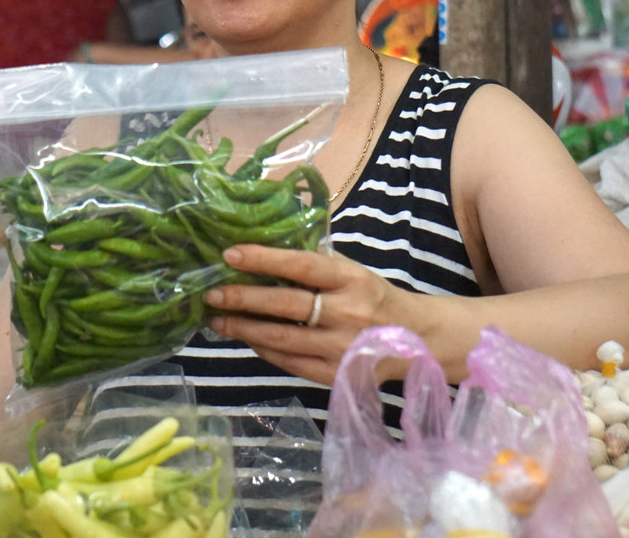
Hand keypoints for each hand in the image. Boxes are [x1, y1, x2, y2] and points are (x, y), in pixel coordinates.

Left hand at [204, 244, 414, 385]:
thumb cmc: (374, 298)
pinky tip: (246, 339)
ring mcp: (340, 348)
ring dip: (244, 328)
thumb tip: (264, 252)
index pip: (302, 266)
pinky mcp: (335, 376)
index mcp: (352, 280)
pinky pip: (289, 362)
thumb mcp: (354, 273)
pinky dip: (263, 350)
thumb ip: (316, 266)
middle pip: (285, 305)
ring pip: (282, 339)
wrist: (417, 341)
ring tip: (217, 319)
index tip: (230, 254)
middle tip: (211, 293)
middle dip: (243, 298)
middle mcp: (347, 314)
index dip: (264, 259)